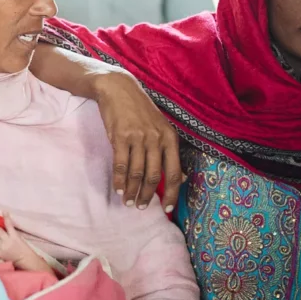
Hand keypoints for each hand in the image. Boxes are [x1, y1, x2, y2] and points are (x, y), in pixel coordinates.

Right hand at [0, 215, 30, 264]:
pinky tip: (4, 211)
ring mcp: (7, 240)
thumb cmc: (12, 258)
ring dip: (1, 230)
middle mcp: (0, 246)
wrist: (25, 259)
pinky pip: (8, 224)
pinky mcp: (14, 235)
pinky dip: (6, 217)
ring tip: (5, 233)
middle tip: (1, 237)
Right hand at [90, 71, 183, 213]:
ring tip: (127, 201)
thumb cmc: (141, 112)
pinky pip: (120, 165)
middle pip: (154, 176)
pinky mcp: (121, 137)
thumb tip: (182, 177)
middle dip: (147, 195)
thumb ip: (169, 152)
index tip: (166, 209)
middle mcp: (156, 139)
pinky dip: (119, 180)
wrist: (119, 89)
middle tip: (140, 206)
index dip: (171, 194)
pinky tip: (118, 189)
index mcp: (170, 138)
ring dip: (131, 191)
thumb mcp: (161, 128)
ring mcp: (139, 138)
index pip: (174, 172)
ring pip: (137, 173)